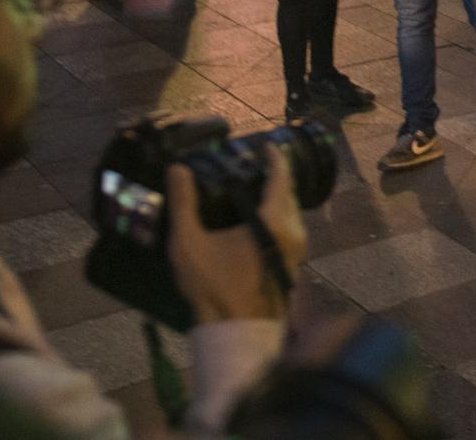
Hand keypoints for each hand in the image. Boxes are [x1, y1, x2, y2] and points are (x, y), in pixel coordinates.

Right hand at [167, 147, 305, 323]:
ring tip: (255, 188)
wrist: (235, 332)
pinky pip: (291, 229)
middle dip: (276, 176)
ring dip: (278, 197)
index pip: (281, 177)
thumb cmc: (213, 288)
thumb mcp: (189, 244)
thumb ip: (183, 204)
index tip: (265, 144)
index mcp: (275, 221)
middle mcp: (294, 232)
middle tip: (255, 164)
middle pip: (289, 193)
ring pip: (292, 213)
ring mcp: (297, 250)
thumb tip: (178, 169)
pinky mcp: (293, 265)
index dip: (274, 158)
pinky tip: (259, 219)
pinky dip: (279, 216)